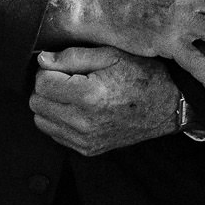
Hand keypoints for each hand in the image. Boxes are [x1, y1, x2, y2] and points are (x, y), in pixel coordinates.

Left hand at [30, 46, 183, 156]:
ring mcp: (85, 139)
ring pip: (41, 120)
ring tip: (73, 94)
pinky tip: (79, 109)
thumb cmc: (143, 76)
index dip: (49, 70)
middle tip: (68, 79)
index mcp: (88, 95)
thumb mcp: (111, 55)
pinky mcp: (88, 149)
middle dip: (47, 87)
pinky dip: (60, 120)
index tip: (63, 66)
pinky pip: (56, 134)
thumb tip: (41, 60)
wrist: (168, 106)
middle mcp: (84, 122)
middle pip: (37, 103)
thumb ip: (72, 56)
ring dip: (51, 105)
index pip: (41, 83)